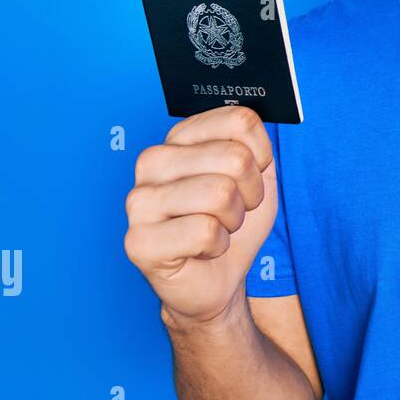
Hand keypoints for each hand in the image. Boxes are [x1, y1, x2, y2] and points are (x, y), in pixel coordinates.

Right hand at [124, 106, 277, 325]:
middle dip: (249, 194)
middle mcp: (153, 161)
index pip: (240, 121)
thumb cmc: (232, 222)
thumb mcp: (258, 176)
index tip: (248, 177)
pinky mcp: (138, 241)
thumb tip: (251, 121)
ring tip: (217, 229)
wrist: (218, 277)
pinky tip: (201, 249)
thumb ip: (256, 144)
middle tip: (233, 211)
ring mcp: (140, 200)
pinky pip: (204, 232)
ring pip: (221, 194)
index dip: (260, 157)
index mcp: (180, 138)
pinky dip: (218, 246)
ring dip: (233, 221)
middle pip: (235, 158)